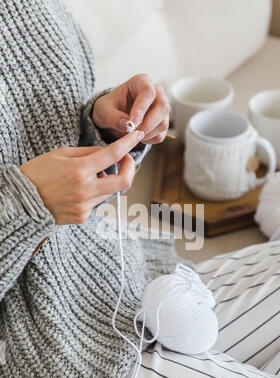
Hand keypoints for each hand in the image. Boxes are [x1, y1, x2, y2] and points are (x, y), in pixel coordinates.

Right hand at [20, 130, 143, 224]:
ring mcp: (85, 206)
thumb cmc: (38, 173)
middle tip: (125, 160)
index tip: (136, 136)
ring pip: (108, 191)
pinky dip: (92, 193)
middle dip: (129, 168)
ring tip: (84, 177)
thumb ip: (88, 152)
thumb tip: (108, 153)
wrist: (21, 201)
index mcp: (79, 170)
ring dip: (105, 181)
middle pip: (123, 181)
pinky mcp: (82, 217)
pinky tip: (74, 192)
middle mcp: (85, 190)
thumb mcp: (61, 153)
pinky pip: (96, 202)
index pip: (112, 155)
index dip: (128, 144)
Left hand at [92, 74, 170, 144]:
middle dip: (148, 124)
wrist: (114, 116)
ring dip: (147, 133)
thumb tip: (127, 125)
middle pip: (163, 107)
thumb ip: (112, 117)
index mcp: (141, 82)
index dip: (142, 108)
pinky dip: (149, 139)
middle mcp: (156, 92)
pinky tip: (137, 136)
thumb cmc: (109, 107)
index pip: (148, 92)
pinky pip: (161, 135)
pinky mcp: (163, 122)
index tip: (132, 123)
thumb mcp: (103, 109)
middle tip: (133, 132)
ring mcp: (162, 108)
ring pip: (163, 123)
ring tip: (132, 134)